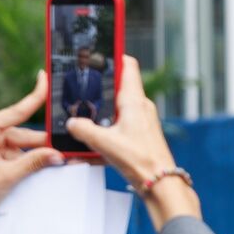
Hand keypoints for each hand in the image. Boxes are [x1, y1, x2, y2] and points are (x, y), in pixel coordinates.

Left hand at [0, 71, 62, 233]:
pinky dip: (32, 162)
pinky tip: (44, 168)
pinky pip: (19, 156)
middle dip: (45, 142)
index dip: (35, 95)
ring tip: (58, 162)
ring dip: (39, 155)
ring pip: (25, 146)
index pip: (17, 110)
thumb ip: (33, 161)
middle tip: (68, 148)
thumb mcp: (7, 176)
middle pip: (25, 132)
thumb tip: (57, 154)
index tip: (45, 77)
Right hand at [65, 55, 199, 229]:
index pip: (128, 65)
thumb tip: (72, 123)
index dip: (114, 55)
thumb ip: (84, 130)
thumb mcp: (105, 143)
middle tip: (84, 86)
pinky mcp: (142, 136)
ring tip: (87, 115)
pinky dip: (110, 127)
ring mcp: (143, 121)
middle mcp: (141, 107)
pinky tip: (98, 139)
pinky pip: (122, 124)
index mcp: (134, 100)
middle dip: (102, 86)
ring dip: (104, 110)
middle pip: (120, 86)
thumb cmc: (140, 161)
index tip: (101, 49)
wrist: (161, 184)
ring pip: (120, 107)